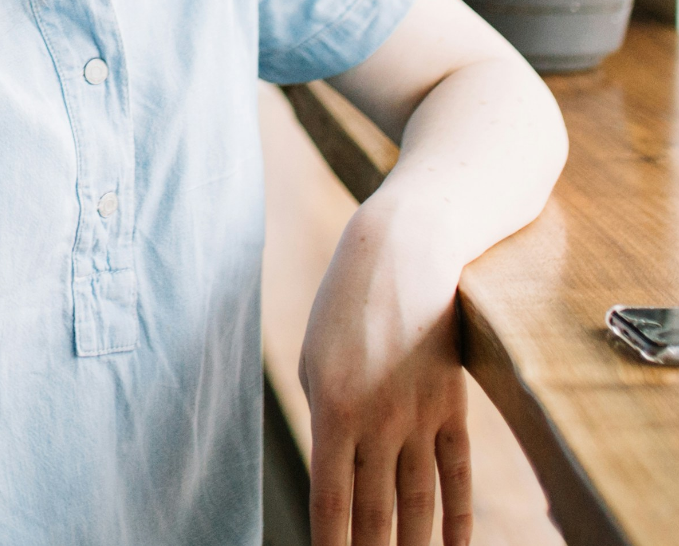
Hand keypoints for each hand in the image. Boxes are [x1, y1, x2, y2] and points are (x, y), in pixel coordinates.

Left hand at [298, 199, 472, 545]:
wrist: (403, 254)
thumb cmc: (344, 304)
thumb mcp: (314, 356)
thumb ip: (323, 415)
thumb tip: (334, 470)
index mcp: (331, 409)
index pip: (331, 502)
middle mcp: (377, 421)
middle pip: (376, 515)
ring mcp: (419, 417)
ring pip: (418, 506)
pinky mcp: (452, 407)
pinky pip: (456, 476)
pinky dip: (458, 520)